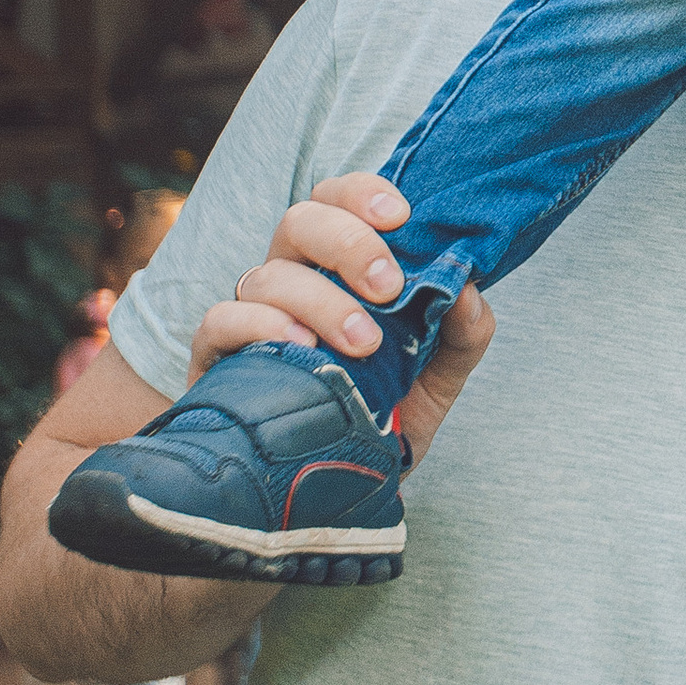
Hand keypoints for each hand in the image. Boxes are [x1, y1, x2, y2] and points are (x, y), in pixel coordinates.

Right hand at [186, 172, 493, 469]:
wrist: (334, 491)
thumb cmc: (383, 415)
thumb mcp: (437, 377)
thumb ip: (461, 333)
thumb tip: (467, 289)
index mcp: (338, 267)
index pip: (337, 200)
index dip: (362, 193)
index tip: (401, 216)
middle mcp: (292, 279)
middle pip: (300, 220)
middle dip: (348, 243)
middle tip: (389, 287)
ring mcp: (251, 316)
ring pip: (267, 274)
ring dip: (320, 301)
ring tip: (363, 344)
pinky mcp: (218, 359)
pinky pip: (221, 319)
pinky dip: (261, 325)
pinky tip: (301, 350)